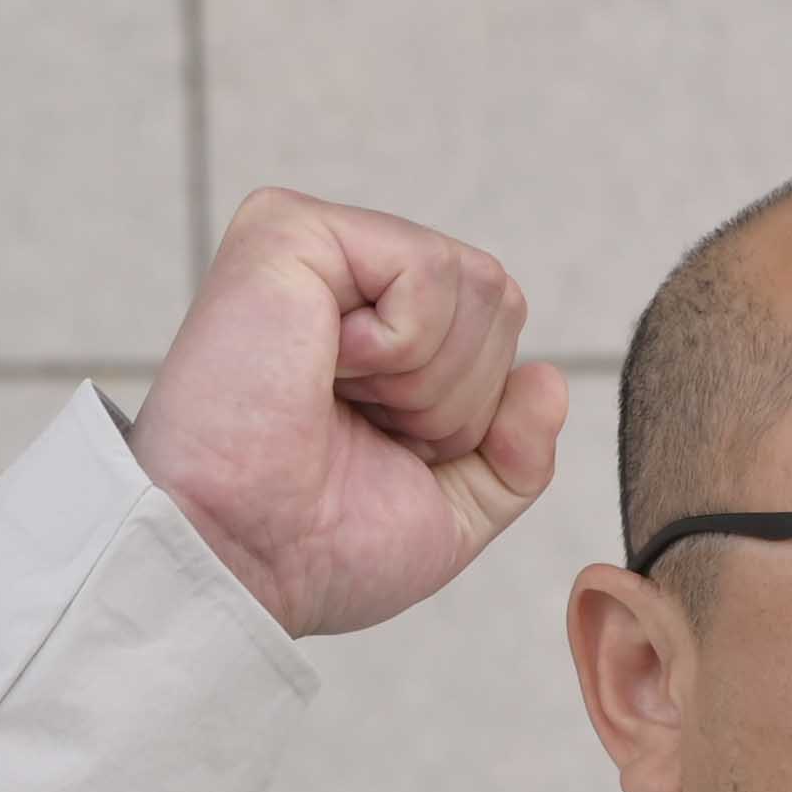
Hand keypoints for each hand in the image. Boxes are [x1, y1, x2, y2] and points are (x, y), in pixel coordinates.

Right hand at [129, 189, 566, 638]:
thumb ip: (515, 453)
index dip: (472, 413)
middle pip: (499, 298)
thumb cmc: (316, 547)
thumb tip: (551, 377)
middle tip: (360, 426)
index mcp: (379, 332)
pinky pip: (429, 269)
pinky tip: (326, 367)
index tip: (384, 449)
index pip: (499, 328)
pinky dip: (401, 346)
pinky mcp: (289, 229)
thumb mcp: (450, 510)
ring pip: (478, 283)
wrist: (240, 562)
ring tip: (339, 399)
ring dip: (429, 379)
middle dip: (456, 396)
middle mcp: (348, 277)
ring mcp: (318, 246)